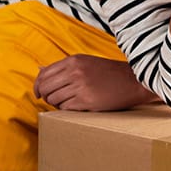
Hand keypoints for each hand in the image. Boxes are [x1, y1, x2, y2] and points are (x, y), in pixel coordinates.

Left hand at [34, 55, 153, 110]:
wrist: (133, 81)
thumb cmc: (109, 73)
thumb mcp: (85, 62)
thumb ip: (62, 66)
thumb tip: (39, 69)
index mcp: (73, 60)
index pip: (44, 74)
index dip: (37, 86)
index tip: (38, 93)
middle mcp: (75, 71)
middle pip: (45, 88)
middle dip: (45, 96)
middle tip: (52, 99)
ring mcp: (80, 86)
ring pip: (53, 100)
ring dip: (57, 103)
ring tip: (69, 101)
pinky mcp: (86, 100)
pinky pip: (65, 108)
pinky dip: (67, 109)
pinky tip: (77, 105)